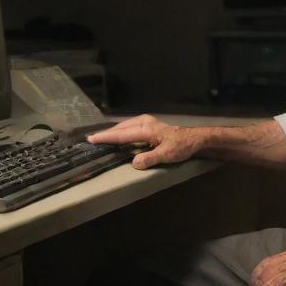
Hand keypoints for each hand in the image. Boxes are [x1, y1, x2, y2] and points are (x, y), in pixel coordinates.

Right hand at [87, 115, 201, 169]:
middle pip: (120, 128)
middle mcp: (144, 122)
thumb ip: (151, 158)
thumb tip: (134, 163)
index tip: (92, 139)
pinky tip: (118, 136)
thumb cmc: (182, 146)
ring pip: (124, 126)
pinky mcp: (148, 125)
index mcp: (146, 129)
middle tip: (91, 139)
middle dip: (106, 133)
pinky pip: (129, 127)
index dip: (106, 137)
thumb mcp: (168, 155)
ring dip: (113, 132)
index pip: (122, 135)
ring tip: (101, 138)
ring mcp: (146, 122)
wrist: (195, 138)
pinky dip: (121, 131)